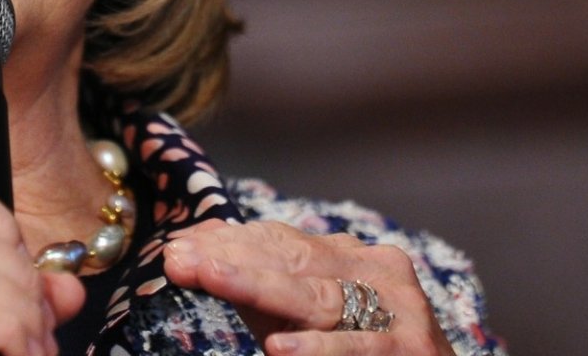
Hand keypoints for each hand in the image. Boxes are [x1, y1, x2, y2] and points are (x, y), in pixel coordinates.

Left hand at [161, 220, 455, 355]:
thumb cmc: (357, 349)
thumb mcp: (302, 316)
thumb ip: (256, 287)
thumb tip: (189, 249)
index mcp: (352, 257)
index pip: (282, 242)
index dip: (228, 243)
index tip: (177, 247)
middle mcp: (378, 273)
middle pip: (295, 263)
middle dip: (232, 260)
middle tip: (179, 259)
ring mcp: (398, 311)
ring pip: (320, 298)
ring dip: (262, 288)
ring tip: (212, 278)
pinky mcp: (410, 350)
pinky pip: (358, 347)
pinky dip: (319, 348)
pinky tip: (279, 348)